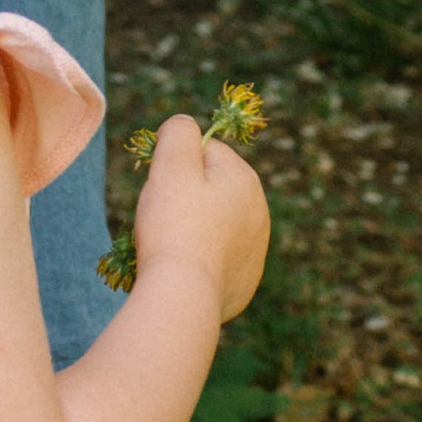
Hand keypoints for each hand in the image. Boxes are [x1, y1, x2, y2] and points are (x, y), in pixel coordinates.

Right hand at [129, 113, 270, 323]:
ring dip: (191, 228)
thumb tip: (185, 125)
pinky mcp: (244, 283)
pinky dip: (198, 260)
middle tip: (163, 217)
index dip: (175, 165)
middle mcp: (259, 213)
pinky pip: (215, 259)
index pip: (204, 152)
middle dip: (184, 197)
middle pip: (209, 189)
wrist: (184, 296)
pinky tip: (182, 270)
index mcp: (246, 179)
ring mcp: (255, 252)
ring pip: (212, 224)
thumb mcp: (171, 162)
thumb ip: (180, 130)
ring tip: (170, 246)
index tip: (162, 188)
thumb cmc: (175, 224)